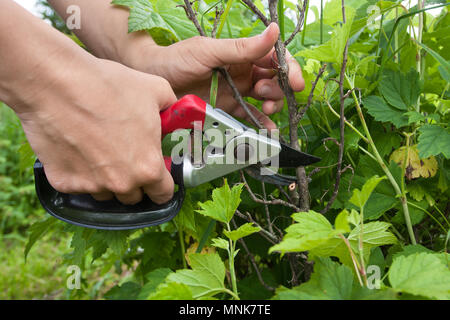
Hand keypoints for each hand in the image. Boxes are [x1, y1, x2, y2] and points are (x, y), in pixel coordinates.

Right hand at [14, 57, 176, 204]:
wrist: (57, 83)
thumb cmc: (109, 85)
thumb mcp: (157, 90)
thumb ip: (172, 110)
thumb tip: (174, 115)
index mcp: (149, 167)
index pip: (163, 194)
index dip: (162, 185)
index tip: (157, 177)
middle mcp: (122, 183)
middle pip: (133, 196)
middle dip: (134, 180)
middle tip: (126, 156)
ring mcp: (91, 185)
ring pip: (105, 192)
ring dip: (106, 179)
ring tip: (98, 149)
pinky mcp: (63, 182)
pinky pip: (77, 185)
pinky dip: (78, 172)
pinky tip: (75, 148)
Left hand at [138, 23, 304, 128]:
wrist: (152, 79)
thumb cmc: (177, 58)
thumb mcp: (209, 51)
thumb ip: (242, 48)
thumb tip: (274, 31)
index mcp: (242, 55)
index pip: (274, 59)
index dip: (288, 69)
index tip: (294, 82)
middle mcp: (243, 74)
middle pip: (274, 82)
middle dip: (278, 90)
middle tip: (265, 96)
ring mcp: (236, 94)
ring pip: (265, 101)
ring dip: (272, 107)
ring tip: (265, 110)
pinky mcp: (226, 112)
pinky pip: (249, 119)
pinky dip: (260, 126)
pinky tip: (265, 131)